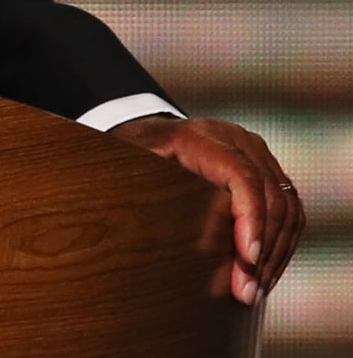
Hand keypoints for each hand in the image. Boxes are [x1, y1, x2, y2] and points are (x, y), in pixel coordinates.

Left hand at [110, 114, 303, 304]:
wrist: (152, 133)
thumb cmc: (139, 152)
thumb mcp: (132, 164)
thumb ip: (143, 186)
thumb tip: (150, 232)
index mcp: (202, 137)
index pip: (242, 176)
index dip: (251, 219)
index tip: (248, 258)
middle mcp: (238, 141)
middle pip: (270, 197)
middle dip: (262, 251)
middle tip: (247, 290)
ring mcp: (258, 155)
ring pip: (286, 208)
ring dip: (275, 255)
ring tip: (255, 289)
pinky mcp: (269, 171)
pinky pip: (289, 211)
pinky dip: (281, 245)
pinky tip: (265, 272)